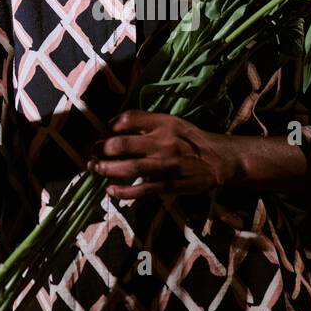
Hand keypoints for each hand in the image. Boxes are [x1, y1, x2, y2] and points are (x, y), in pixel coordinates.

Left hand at [85, 110, 239, 199]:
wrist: (218, 160)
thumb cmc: (190, 139)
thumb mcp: (172, 122)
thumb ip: (146, 122)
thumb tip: (113, 126)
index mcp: (163, 123)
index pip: (127, 119)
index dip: (109, 126)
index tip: (103, 133)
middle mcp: (162, 142)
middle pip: (121, 144)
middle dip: (100, 149)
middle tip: (91, 153)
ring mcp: (165, 165)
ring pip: (128, 168)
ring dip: (106, 169)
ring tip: (94, 168)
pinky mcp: (169, 185)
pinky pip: (141, 190)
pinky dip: (123, 191)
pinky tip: (111, 190)